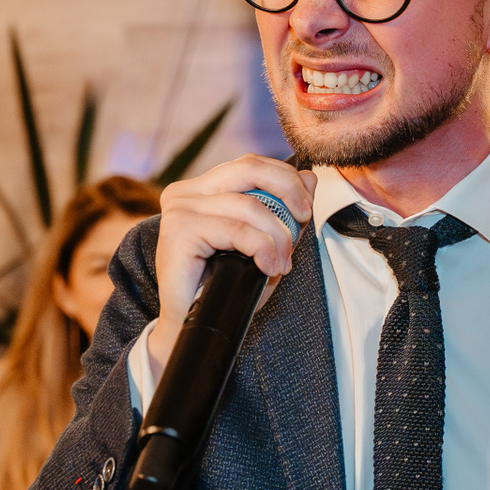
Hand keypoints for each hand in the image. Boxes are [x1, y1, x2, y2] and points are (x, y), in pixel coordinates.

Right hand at [145, 155, 315, 369]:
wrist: (190, 325)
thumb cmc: (223, 285)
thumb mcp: (262, 241)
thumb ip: (283, 208)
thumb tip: (310, 177)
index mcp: (201, 189)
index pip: (251, 164)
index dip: (286, 179)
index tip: (305, 207)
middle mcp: (186, 193)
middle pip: (249, 168)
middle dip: (288, 191)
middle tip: (304, 219)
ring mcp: (180, 209)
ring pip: (249, 205)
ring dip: (278, 236)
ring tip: (281, 263)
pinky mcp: (180, 231)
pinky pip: (237, 231)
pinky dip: (262, 248)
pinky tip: (268, 268)